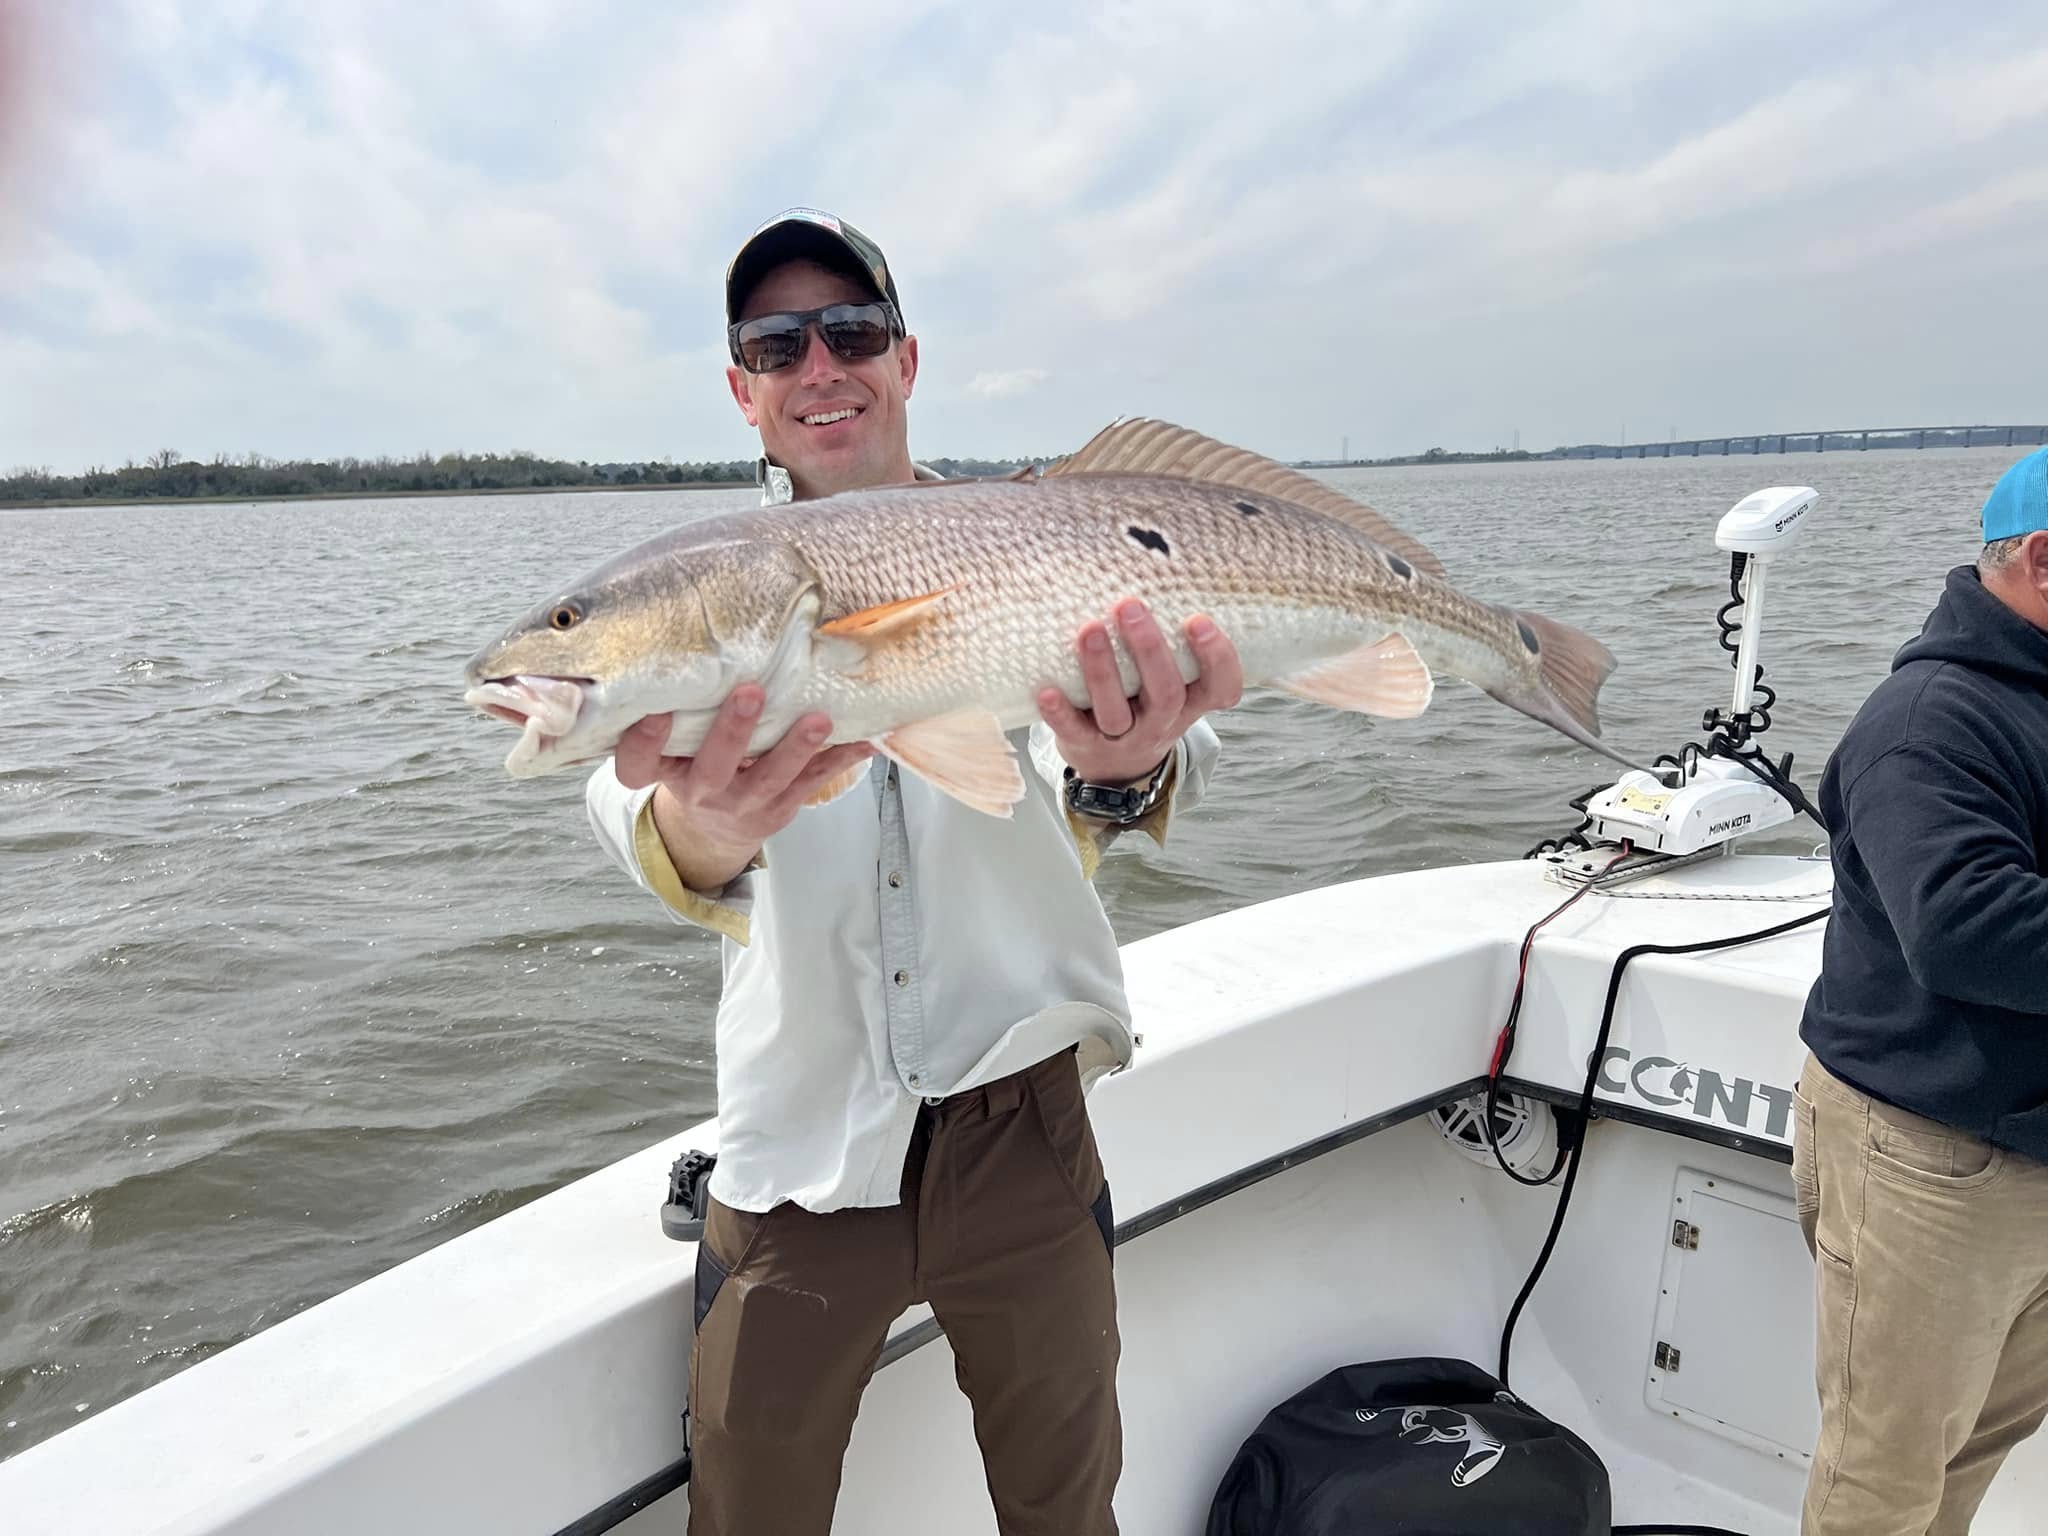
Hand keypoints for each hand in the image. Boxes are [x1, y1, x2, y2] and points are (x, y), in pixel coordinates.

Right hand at [614, 685, 874, 890]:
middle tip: (751, 693)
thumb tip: (702, 633)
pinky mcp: (778, 810)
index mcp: (665, 771)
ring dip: (795, 748)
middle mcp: (700, 790)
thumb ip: (683, 707)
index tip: (655, 710)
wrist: (712, 828)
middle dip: (732, 732)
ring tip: (819, 719)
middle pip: (712, 768)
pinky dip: (840, 760)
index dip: (643, 741)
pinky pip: (811, 784)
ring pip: (768, 779)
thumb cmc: (694, 763)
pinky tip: (864, 739)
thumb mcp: (673, 745)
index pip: (638, 764)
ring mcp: (741, 804)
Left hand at [1036, 599, 1242, 784]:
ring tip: (1089, 630)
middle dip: (1148, 650)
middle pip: (1166, 694)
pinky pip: (1073, 731)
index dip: (1217, 658)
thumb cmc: (1144, 703)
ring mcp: (1124, 737)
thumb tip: (1149, 562)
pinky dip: (1060, 713)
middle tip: (1128, 606)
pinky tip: (1047, 690)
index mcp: (1191, 703)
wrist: (1117, 768)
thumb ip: (1169, 641)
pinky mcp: (1085, 746)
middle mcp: (1161, 722)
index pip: (1221, 688)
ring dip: (1102, 672)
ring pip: (1116, 712)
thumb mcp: (1170, 680)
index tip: (1198, 620)